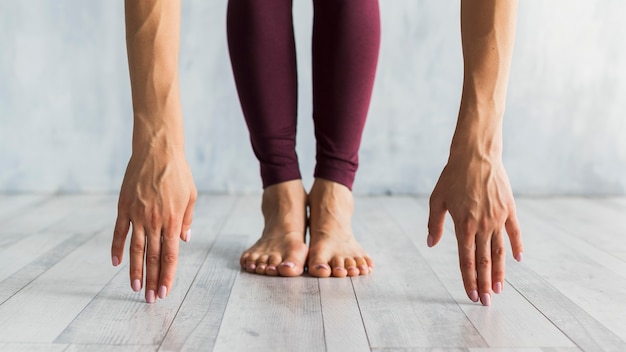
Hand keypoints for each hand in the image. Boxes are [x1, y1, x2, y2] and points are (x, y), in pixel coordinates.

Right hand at [111, 147, 196, 302]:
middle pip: (153, 257)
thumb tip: (184, 240)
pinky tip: (116, 263)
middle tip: (150, 299)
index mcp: (173, 220)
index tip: (165, 291)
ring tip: (135, 288)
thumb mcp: (191, 196)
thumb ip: (187, 219)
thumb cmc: (178, 172)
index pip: (170, 255)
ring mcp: (138, 214)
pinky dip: (117, 248)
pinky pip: (119, 231)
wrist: (158, 150)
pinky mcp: (124, 206)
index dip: (168, 275)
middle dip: (152, 280)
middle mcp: (155, 221)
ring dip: (135, 271)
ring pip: (136, 249)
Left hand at [427, 153, 522, 305]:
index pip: (466, 260)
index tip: (471, 295)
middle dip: (484, 284)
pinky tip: (518, 260)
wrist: (476, 154)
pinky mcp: (509, 209)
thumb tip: (431, 244)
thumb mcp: (436, 199)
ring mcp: (498, 218)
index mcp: (463, 225)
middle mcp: (482, 225)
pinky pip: (515, 232)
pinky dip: (517, 247)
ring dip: (499, 272)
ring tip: (499, 289)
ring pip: (500, 251)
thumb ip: (434, 224)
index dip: (468, 280)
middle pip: (484, 261)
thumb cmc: (452, 176)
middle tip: (487, 302)